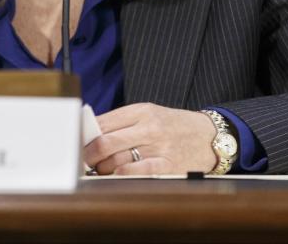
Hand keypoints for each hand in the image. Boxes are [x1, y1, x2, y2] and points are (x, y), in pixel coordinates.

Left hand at [83, 103, 217, 174]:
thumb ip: (123, 122)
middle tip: (83, 161)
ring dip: (103, 169)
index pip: (103, 122)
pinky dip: (121, 176)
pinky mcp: (167, 165)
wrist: (211, 136)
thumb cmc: (176, 126)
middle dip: (89, 155)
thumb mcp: (151, 114)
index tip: (77, 144)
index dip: (85, 136)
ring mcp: (158, 146)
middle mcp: (149, 127)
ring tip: (100, 170)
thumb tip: (91, 134)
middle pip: (105, 142)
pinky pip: (137, 172)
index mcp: (141, 110)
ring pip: (117, 160)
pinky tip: (116, 176)